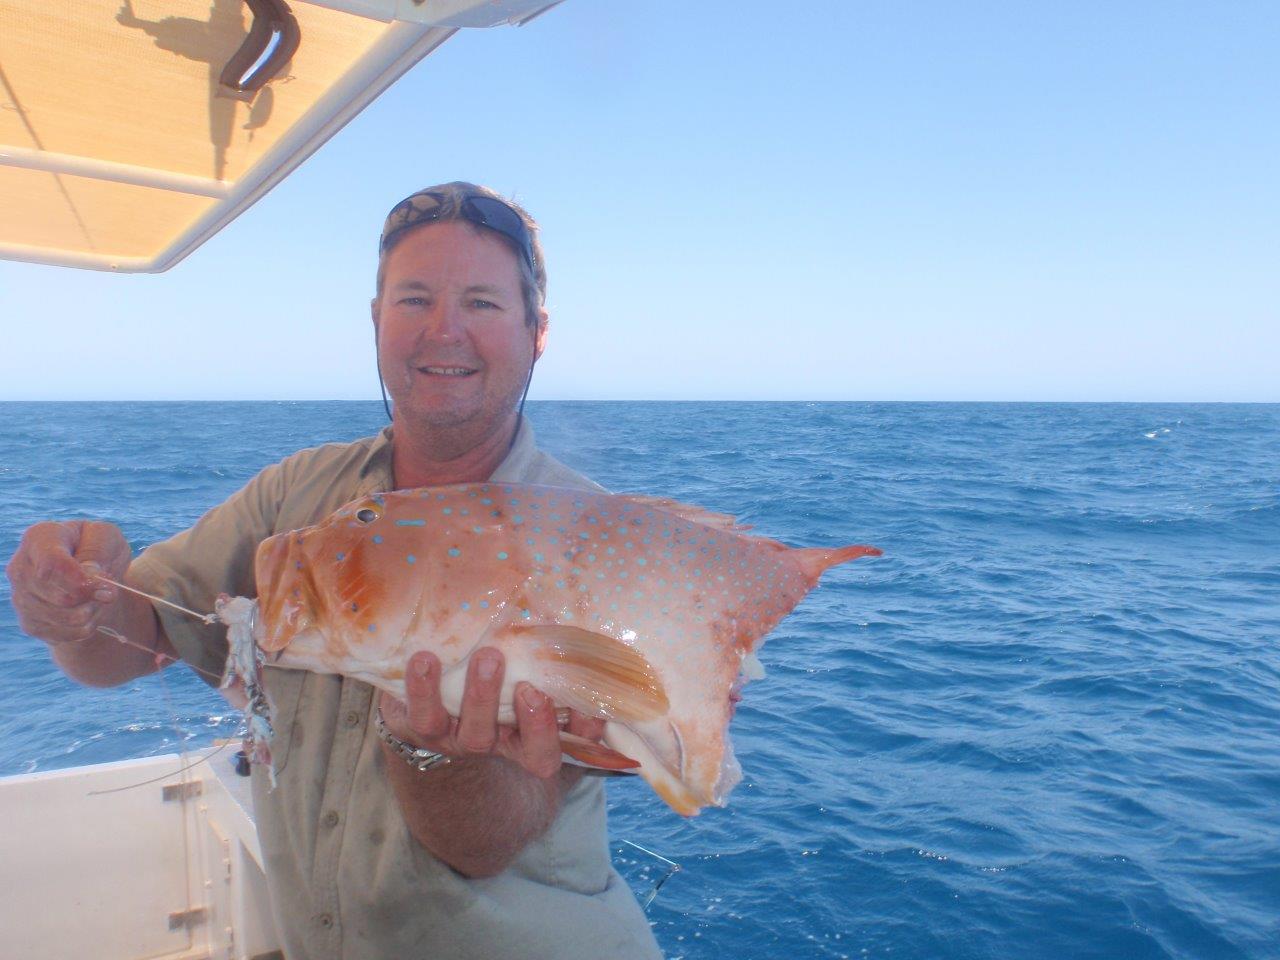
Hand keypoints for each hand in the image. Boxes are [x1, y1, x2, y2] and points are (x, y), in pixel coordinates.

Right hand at [6, 521, 130, 645]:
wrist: (90, 578)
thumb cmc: (98, 549)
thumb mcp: (107, 537)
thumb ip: (99, 550)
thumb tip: (90, 575)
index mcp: (39, 538)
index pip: (51, 563)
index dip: (78, 578)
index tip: (103, 584)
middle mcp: (21, 568)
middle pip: (61, 596)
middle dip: (93, 597)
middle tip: (109, 591)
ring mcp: (21, 598)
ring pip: (64, 617)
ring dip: (92, 612)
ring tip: (99, 599)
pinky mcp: (29, 622)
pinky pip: (65, 634)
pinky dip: (86, 627)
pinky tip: (88, 612)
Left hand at [379, 648, 604, 779]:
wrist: (416, 695)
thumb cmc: (481, 669)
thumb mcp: (514, 658)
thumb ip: (538, 644)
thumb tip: (556, 607)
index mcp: (536, 729)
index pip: (576, 739)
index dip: (587, 728)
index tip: (588, 702)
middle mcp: (505, 743)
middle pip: (534, 753)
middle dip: (537, 722)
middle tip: (531, 687)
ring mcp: (464, 740)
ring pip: (477, 735)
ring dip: (484, 696)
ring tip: (487, 656)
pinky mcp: (425, 731)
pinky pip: (424, 717)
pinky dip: (424, 688)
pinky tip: (424, 658)